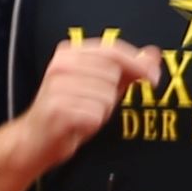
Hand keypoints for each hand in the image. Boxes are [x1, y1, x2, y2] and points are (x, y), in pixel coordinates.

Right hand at [25, 32, 154, 152]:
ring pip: (107, 95)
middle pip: (113, 74)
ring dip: (103, 110)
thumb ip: (128, 69)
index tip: (153, 76)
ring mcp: (58, 86)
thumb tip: (153, 54)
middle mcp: (61, 66)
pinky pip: (96, 114)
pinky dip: (94, 122)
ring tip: (84, 113)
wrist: (37, 140)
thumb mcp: (102, 86)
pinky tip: (79, 123)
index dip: (138, 63)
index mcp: (69, 53)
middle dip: (112, 93)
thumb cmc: (70, 111)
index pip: (113, 50)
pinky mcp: (59, 109)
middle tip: (94, 104)